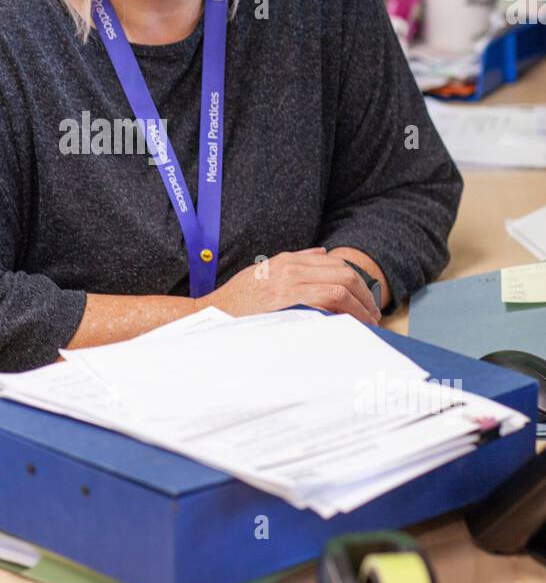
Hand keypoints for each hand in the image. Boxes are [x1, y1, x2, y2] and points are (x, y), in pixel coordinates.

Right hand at [200, 247, 382, 325]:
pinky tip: (352, 328)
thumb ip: (293, 262)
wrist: (208, 318)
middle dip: (366, 296)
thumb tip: (323, 254)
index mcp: (286, 262)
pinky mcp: (288, 306)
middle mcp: (290, 270)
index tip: (365, 301)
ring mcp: (289, 288)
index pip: (335, 265)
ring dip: (361, 308)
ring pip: (341, 290)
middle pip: (344, 276)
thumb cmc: (234, 302)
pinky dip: (345, 316)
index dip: (357, 283)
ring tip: (368, 324)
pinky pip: (328, 305)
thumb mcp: (261, 273)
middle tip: (374, 315)